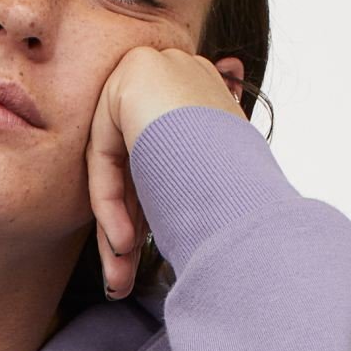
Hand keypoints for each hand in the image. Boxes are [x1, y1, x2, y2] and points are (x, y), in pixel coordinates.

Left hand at [87, 43, 244, 297]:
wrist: (244, 185)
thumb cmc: (238, 202)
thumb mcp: (207, 190)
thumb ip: (181, 178)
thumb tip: (176, 198)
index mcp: (207, 99)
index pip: (160, 161)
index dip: (147, 215)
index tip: (139, 262)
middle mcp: (183, 76)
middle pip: (136, 166)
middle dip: (127, 230)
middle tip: (122, 281)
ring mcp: (158, 69)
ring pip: (120, 165)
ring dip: (115, 227)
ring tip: (119, 279)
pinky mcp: (132, 79)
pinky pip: (106, 153)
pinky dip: (109, 201)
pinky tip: (123, 244)